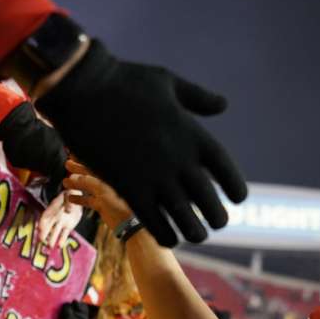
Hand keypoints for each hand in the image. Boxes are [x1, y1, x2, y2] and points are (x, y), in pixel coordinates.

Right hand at [35, 38, 246, 246]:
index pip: (228, 174)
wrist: (83, 88)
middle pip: (211, 204)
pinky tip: (169, 238)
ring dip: (195, 232)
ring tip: (195, 235)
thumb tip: (222, 105)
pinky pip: (155, 223)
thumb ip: (198, 98)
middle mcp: (180, 160)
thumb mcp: (169, 82)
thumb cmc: (124, 80)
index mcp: (194, 136)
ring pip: (186, 220)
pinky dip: (166, 236)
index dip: (236, 191)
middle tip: (215, 222)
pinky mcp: (129, 188)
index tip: (237, 199)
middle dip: (217, 218)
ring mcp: (155, 176)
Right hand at [37, 190, 81, 248]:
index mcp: (53, 209)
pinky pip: (64, 234)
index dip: (42, 223)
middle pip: (48, 226)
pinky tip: (60, 246)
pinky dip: (62, 240)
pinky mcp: (68, 226)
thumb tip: (69, 209)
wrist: (77, 198)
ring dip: (52, 239)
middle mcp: (55, 217)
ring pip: (55, 232)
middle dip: (44, 234)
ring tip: (50, 247)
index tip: (39, 229)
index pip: (45, 217)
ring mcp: (61, 222)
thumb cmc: (71, 194)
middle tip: (41, 241)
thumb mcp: (71, 194)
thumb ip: (70, 201)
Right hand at [62, 158, 132, 230]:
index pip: (95, 165)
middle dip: (79, 169)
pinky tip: (70, 198)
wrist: (127, 223)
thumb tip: (75, 177)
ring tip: (65, 182)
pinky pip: (88, 200)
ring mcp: (104, 194)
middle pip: (90, 174)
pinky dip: (79, 199)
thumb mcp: (103, 190)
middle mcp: (107, 184)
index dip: (84, 160)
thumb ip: (89, 182)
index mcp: (109, 177)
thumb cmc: (120, 204)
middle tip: (67, 164)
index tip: (74, 154)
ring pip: (88, 187)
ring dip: (77, 184)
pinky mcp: (102, 205)